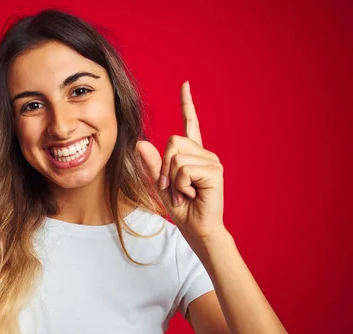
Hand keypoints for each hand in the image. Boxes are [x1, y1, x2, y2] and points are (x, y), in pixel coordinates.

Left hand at [137, 81, 224, 240]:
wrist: (197, 229)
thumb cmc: (182, 208)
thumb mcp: (159, 185)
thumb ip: (151, 164)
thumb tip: (140, 143)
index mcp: (192, 154)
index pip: (190, 123)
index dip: (186, 104)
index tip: (185, 85)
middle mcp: (204, 154)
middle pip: (172, 141)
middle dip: (163, 166)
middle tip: (171, 186)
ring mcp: (211, 161)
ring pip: (176, 157)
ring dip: (172, 179)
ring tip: (184, 192)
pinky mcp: (214, 171)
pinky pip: (184, 169)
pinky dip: (180, 184)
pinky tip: (192, 193)